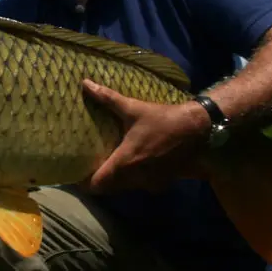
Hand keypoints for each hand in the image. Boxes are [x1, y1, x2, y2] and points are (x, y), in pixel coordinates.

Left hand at [80, 78, 210, 193]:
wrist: (195, 129)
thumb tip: (85, 83)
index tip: (76, 173)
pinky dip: (134, 179)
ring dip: (116, 180)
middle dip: (98, 180)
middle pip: (109, 188)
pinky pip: (141, 185)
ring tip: (108, 164)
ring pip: (125, 188)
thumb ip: (107, 98)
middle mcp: (136, 177)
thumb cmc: (161, 119)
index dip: (84, 182)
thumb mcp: (133, 107)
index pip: (97, 184)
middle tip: (90, 166)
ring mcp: (150, 183)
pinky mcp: (162, 183)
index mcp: (125, 161)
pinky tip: (133, 165)